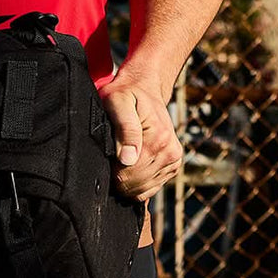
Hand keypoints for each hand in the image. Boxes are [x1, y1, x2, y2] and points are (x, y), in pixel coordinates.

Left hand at [97, 76, 182, 201]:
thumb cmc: (126, 93)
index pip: (128, 175)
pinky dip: (137, 183)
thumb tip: (128, 159)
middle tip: (109, 159)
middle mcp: (170, 152)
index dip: (111, 172)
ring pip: (143, 189)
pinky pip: (151, 187)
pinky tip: (129, 167)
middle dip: (118, 178)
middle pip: (136, 185)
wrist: (145, 88)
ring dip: (127, 181)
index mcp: (158, 139)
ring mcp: (173, 160)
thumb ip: (125, 129)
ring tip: (119, 160)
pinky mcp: (173, 164)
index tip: (104, 159)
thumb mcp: (117, 101)